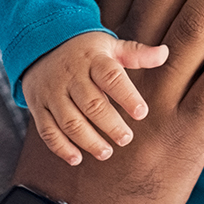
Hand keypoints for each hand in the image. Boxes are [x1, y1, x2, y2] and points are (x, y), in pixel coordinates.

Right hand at [20, 31, 169, 166]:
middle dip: (109, 124)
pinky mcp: (38, 107)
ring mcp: (52, 92)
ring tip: (106, 152)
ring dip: (88, 140)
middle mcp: (71, 76)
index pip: (111, 77)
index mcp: (93, 60)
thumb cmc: (86, 51)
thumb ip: (136, 54)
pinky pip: (47, 130)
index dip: (127, 96)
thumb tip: (165, 53)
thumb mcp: (110, 45)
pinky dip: (60, 147)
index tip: (141, 113)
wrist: (39, 45)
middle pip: (91, 103)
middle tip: (126, 139)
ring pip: (69, 120)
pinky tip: (76, 159)